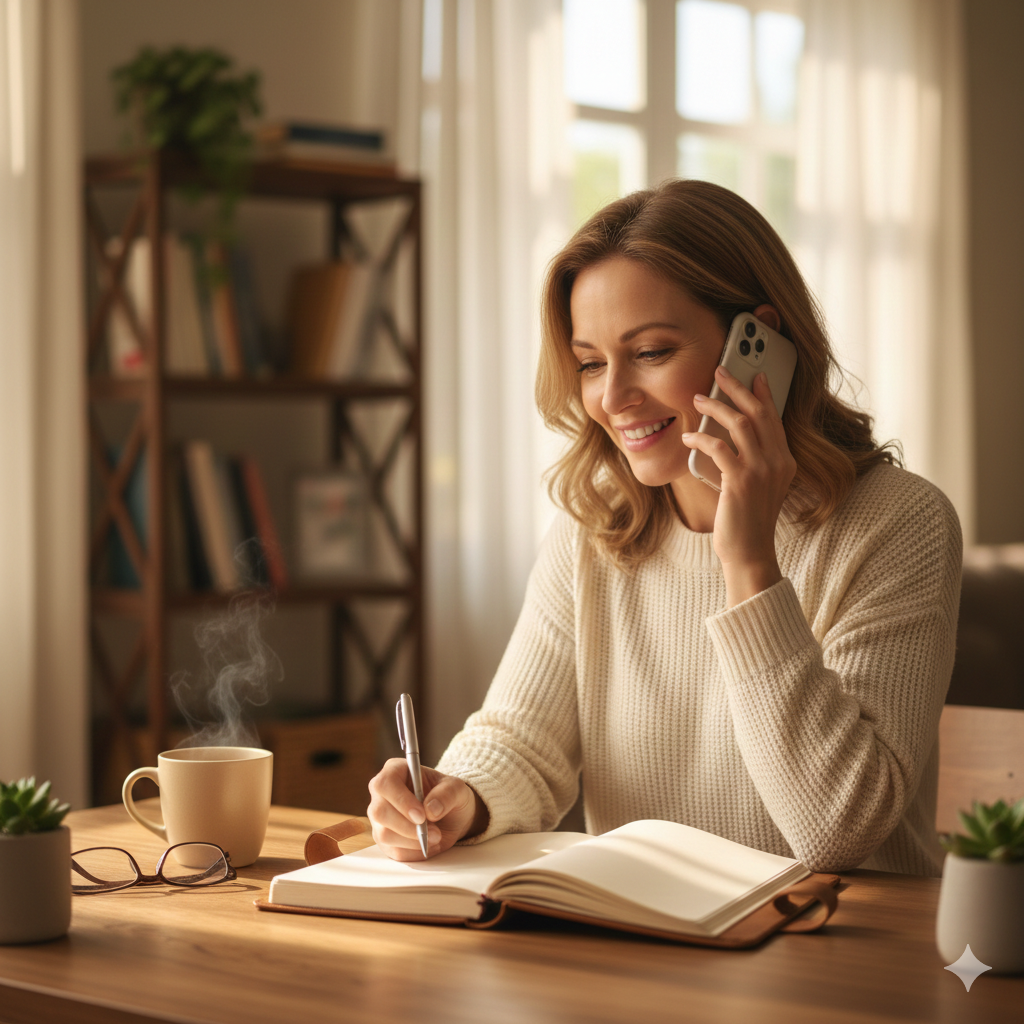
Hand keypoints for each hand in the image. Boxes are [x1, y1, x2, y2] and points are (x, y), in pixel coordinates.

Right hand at [367, 759, 487, 860]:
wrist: (451, 817)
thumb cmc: (449, 796)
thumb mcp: (457, 789)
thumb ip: (446, 794)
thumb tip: (430, 810)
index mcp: (395, 771)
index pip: (385, 783)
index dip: (401, 800)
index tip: (422, 815)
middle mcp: (381, 794)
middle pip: (379, 812)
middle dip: (408, 827)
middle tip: (434, 831)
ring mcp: (380, 818)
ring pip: (384, 835)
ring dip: (413, 841)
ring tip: (436, 836)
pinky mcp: (384, 839)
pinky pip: (393, 851)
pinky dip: (414, 851)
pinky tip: (428, 844)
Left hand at [683, 365, 795, 605]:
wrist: (749, 553)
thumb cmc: (745, 521)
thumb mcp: (755, 487)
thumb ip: (751, 462)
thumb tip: (726, 435)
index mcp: (785, 462)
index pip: (774, 419)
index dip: (763, 395)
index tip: (754, 375)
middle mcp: (778, 463)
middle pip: (759, 413)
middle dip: (738, 388)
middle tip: (720, 371)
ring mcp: (761, 471)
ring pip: (740, 424)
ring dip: (716, 407)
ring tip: (698, 398)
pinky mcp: (741, 481)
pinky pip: (719, 447)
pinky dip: (701, 437)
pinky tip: (688, 435)